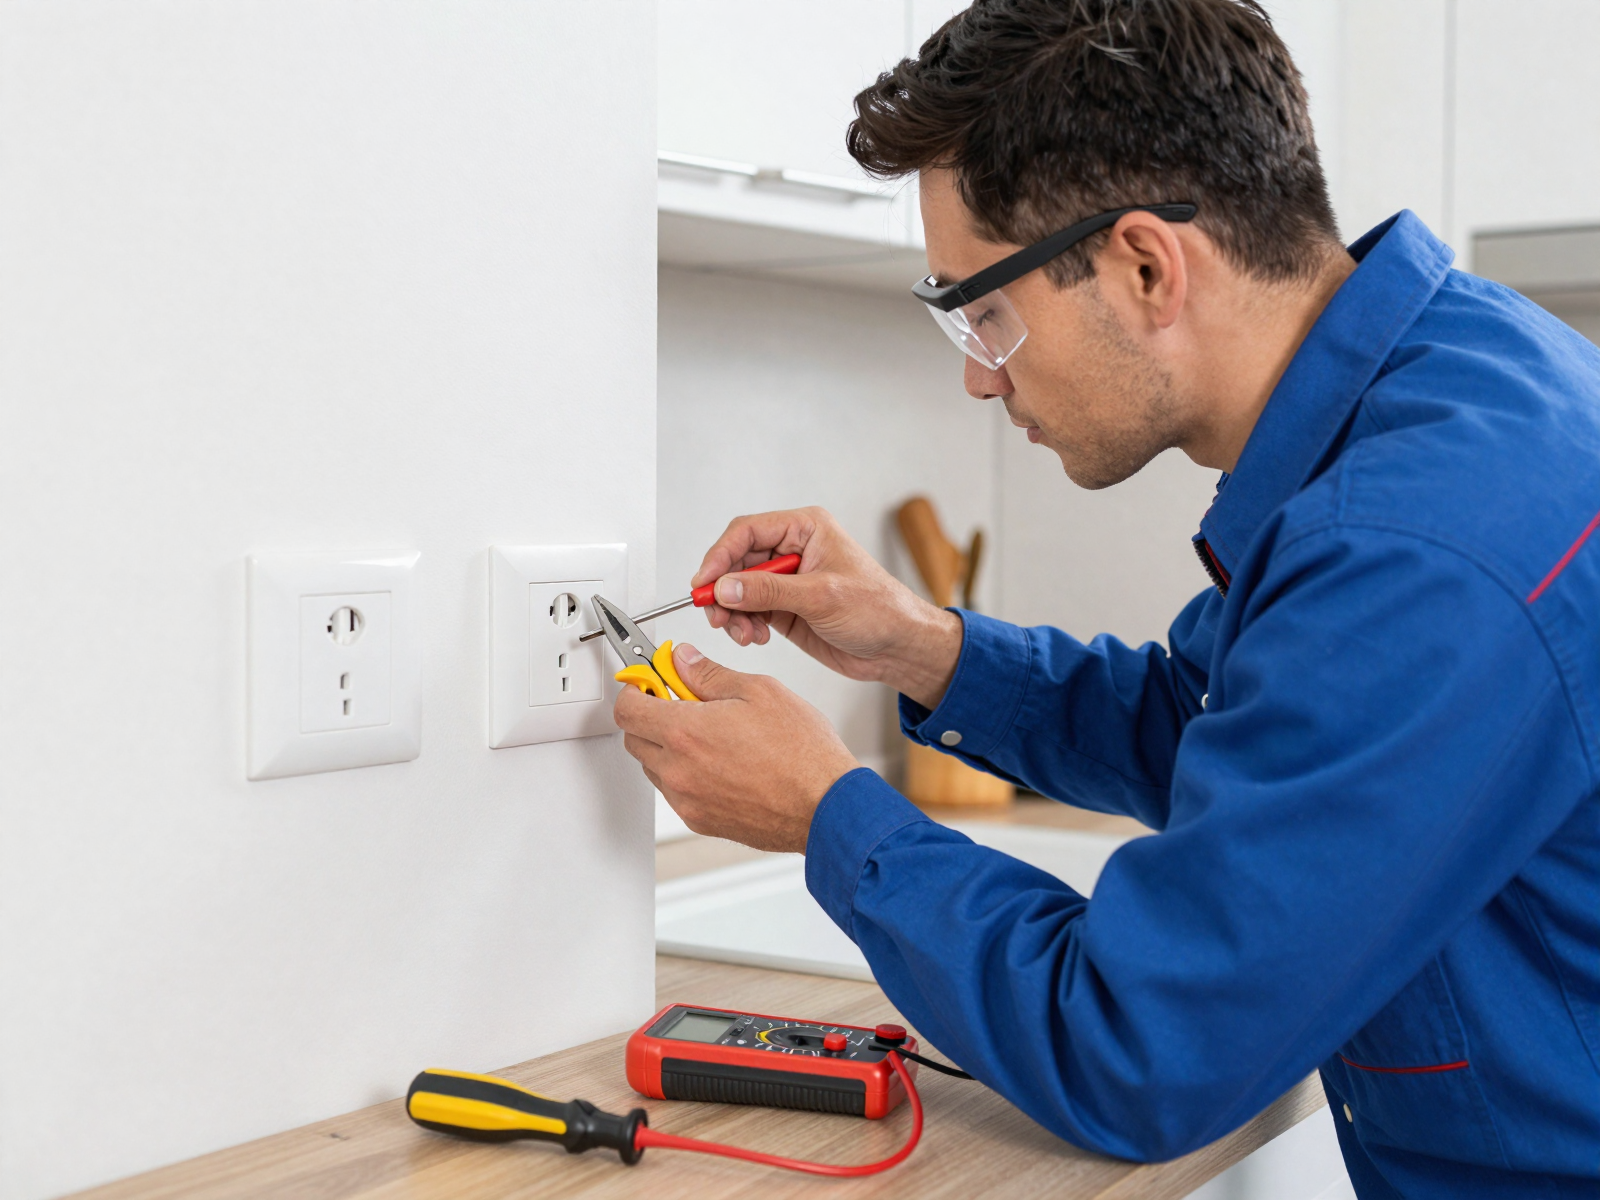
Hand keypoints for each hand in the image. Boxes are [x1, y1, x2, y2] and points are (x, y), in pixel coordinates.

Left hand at [614, 643, 858, 852]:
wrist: (825, 806)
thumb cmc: (802, 753)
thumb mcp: (759, 691)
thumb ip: (709, 674)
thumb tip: (683, 660)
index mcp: (686, 731)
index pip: (628, 708)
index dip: (635, 688)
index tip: (649, 680)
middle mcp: (679, 770)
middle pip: (634, 738)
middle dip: (649, 715)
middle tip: (680, 701)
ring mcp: (687, 800)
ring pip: (654, 767)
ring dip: (667, 746)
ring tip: (710, 734)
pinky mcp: (700, 821)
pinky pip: (675, 792)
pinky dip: (685, 773)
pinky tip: (720, 761)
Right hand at [694, 507, 962, 709]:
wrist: (898, 647)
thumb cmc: (879, 609)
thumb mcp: (822, 597)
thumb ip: (770, 592)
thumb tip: (726, 587)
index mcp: (806, 529)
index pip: (747, 532)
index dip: (720, 555)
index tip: (704, 583)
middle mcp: (793, 550)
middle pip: (737, 561)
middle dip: (723, 590)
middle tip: (716, 615)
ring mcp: (788, 581)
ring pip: (738, 589)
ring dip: (732, 612)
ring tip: (743, 634)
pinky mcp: (785, 608)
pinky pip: (750, 611)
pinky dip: (744, 625)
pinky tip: (755, 637)